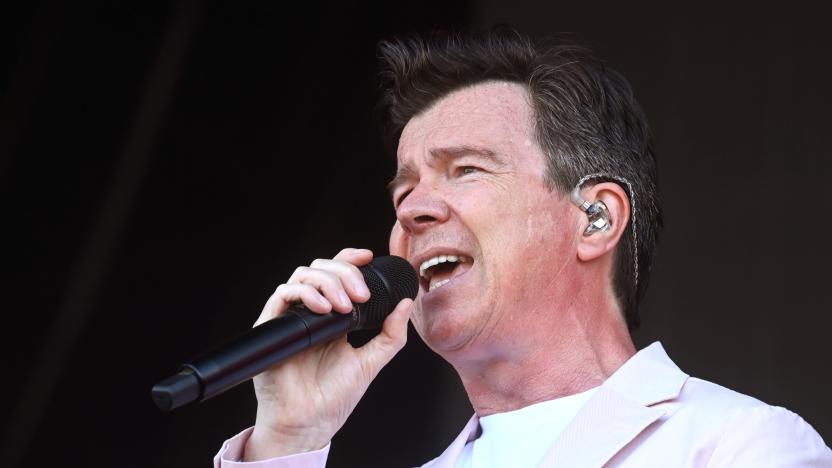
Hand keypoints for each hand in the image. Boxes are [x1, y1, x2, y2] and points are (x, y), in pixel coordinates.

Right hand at [243, 248, 412, 460]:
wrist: (309, 423)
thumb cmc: (335, 397)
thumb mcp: (372, 361)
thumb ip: (392, 334)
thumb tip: (406, 303)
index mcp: (332, 316)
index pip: (336, 274)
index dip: (349, 258)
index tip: (368, 256)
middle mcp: (310, 311)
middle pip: (321, 268)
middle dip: (344, 272)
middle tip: (361, 295)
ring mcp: (290, 317)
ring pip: (302, 275)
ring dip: (328, 282)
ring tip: (344, 306)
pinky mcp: (271, 326)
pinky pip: (282, 294)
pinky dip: (305, 293)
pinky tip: (323, 308)